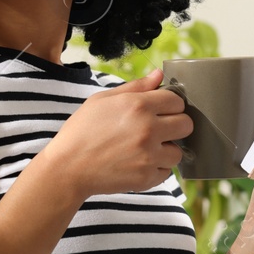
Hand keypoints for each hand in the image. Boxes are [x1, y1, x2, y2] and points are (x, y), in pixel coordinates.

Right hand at [40, 67, 192, 198]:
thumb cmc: (81, 131)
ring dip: (165, 150)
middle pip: (186, 125)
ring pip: (178, 152)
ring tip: (144, 149)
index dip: (170, 105)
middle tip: (158, 130)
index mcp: (138, 106)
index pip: (177, 101)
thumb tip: (159, 75)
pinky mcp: (146, 178)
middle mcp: (148, 130)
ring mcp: (148, 156)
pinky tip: (137, 163)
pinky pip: (166, 172)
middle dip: (175, 126)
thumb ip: (135, 87)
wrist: (67, 168)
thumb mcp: (102, 100)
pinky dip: (155, 169)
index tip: (160, 111)